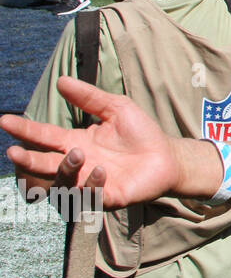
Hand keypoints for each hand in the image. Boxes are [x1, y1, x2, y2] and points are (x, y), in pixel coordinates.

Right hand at [3, 78, 184, 209]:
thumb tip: (61, 79)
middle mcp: (77, 165)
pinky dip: (91, 183)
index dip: (25, 130)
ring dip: (65, 169)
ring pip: (63, 183)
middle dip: (27, 160)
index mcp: (74, 142)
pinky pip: (91, 196)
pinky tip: (101, 169)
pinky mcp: (108, 197)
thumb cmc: (140, 133)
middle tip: (14, 152)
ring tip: (76, 152)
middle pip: (44, 164)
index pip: (44, 137)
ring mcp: (90, 183)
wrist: (168, 156)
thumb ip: (89, 97)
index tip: (4, 120)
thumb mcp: (116, 108)